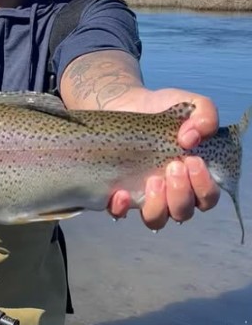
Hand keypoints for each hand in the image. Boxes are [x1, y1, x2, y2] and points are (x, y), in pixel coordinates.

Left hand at [107, 88, 220, 229]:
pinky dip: (121, 207)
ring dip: (158, 206)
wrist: (123, 104)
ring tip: (153, 180)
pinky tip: (120, 192)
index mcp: (192, 178)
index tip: (193, 160)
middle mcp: (170, 194)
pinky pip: (119, 213)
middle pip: (183, 213)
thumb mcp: (189, 104)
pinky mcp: (117, 194)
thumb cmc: (161, 111)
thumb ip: (205, 114)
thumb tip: (193, 137)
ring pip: (156, 220)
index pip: (206, 198)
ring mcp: (143, 197)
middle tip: (174, 166)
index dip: (203, 186)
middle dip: (181, 194)